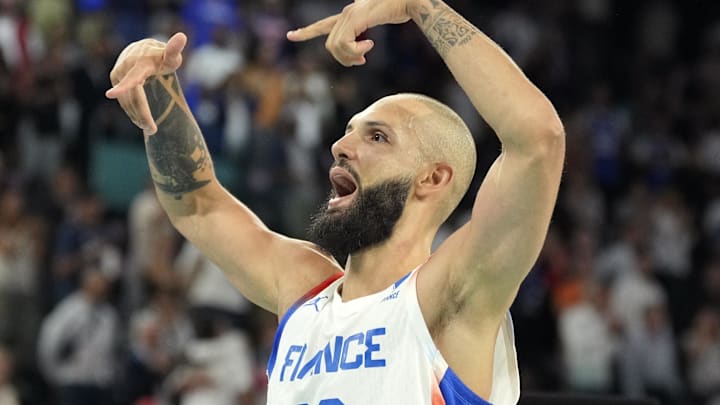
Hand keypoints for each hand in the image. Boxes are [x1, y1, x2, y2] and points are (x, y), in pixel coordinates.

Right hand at [105, 32, 186, 134]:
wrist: (143, 50)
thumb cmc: (161, 55)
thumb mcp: (170, 55)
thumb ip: (174, 49)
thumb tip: (182, 36)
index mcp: (140, 63)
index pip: (133, 78)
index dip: (123, 87)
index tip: (110, 94)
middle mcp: (125, 68)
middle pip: (132, 97)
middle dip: (141, 114)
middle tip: (153, 130)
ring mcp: (118, 74)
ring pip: (126, 100)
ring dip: (137, 116)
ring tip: (151, 129)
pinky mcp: (115, 80)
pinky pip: (123, 100)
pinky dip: (132, 112)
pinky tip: (141, 121)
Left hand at [286, 0, 415, 65]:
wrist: (411, 1)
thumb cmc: (402, 10)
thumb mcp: (381, 21)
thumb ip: (370, 30)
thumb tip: (366, 42)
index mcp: (350, 15)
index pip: (323, 24)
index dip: (307, 31)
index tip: (291, 35)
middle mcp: (346, 13)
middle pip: (331, 46)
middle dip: (344, 59)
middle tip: (362, 61)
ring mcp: (349, 15)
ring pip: (335, 47)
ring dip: (351, 57)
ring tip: (367, 54)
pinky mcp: (355, 19)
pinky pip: (345, 45)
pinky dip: (356, 51)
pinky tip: (370, 46)